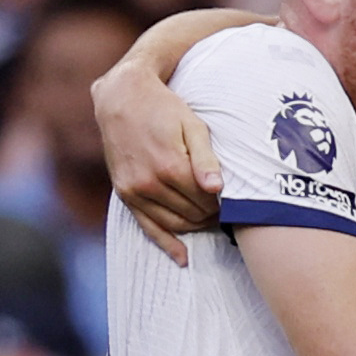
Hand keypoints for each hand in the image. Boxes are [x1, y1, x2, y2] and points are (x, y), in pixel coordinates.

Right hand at [95, 58, 222, 260]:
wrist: (122, 97)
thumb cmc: (164, 109)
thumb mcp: (192, 126)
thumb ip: (206, 159)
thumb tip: (217, 189)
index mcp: (170, 166)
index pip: (207, 201)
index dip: (223, 203)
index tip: (233, 200)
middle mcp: (149, 183)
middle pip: (193, 214)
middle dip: (212, 214)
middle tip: (225, 210)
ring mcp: (134, 191)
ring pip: (174, 224)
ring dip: (196, 226)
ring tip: (211, 219)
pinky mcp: (124, 194)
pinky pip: (147, 227)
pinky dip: (166, 244)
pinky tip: (182, 258)